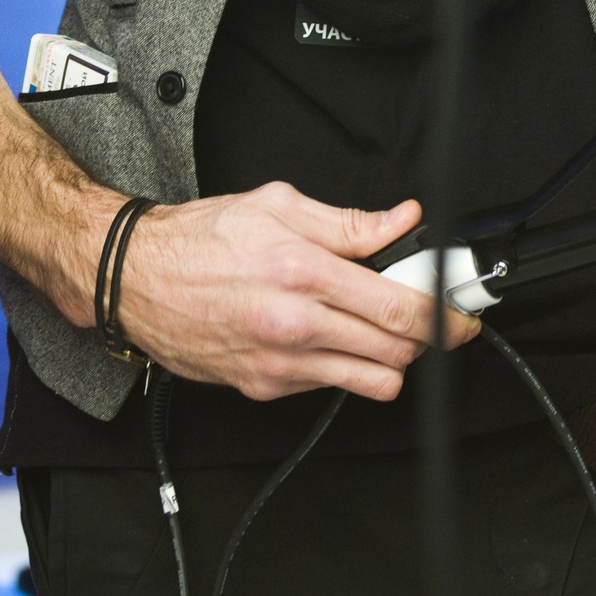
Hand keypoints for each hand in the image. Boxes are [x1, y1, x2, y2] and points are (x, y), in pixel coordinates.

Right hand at [112, 183, 478, 401]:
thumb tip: (401, 221)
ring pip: (371, 381)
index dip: (441, 313)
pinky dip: (345, 367)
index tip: (458, 312)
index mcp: (303, 271)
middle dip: (424, 337)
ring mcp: (279, 364)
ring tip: (384, 330)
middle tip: (429, 317)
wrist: (137, 279)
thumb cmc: (202, 238)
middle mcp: (294, 324)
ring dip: (391, 360)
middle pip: (395, 352)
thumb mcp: (279, 206)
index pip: (397, 308)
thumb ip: (348, 222)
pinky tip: (332, 337)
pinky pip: (328, 388)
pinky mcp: (263, 388)